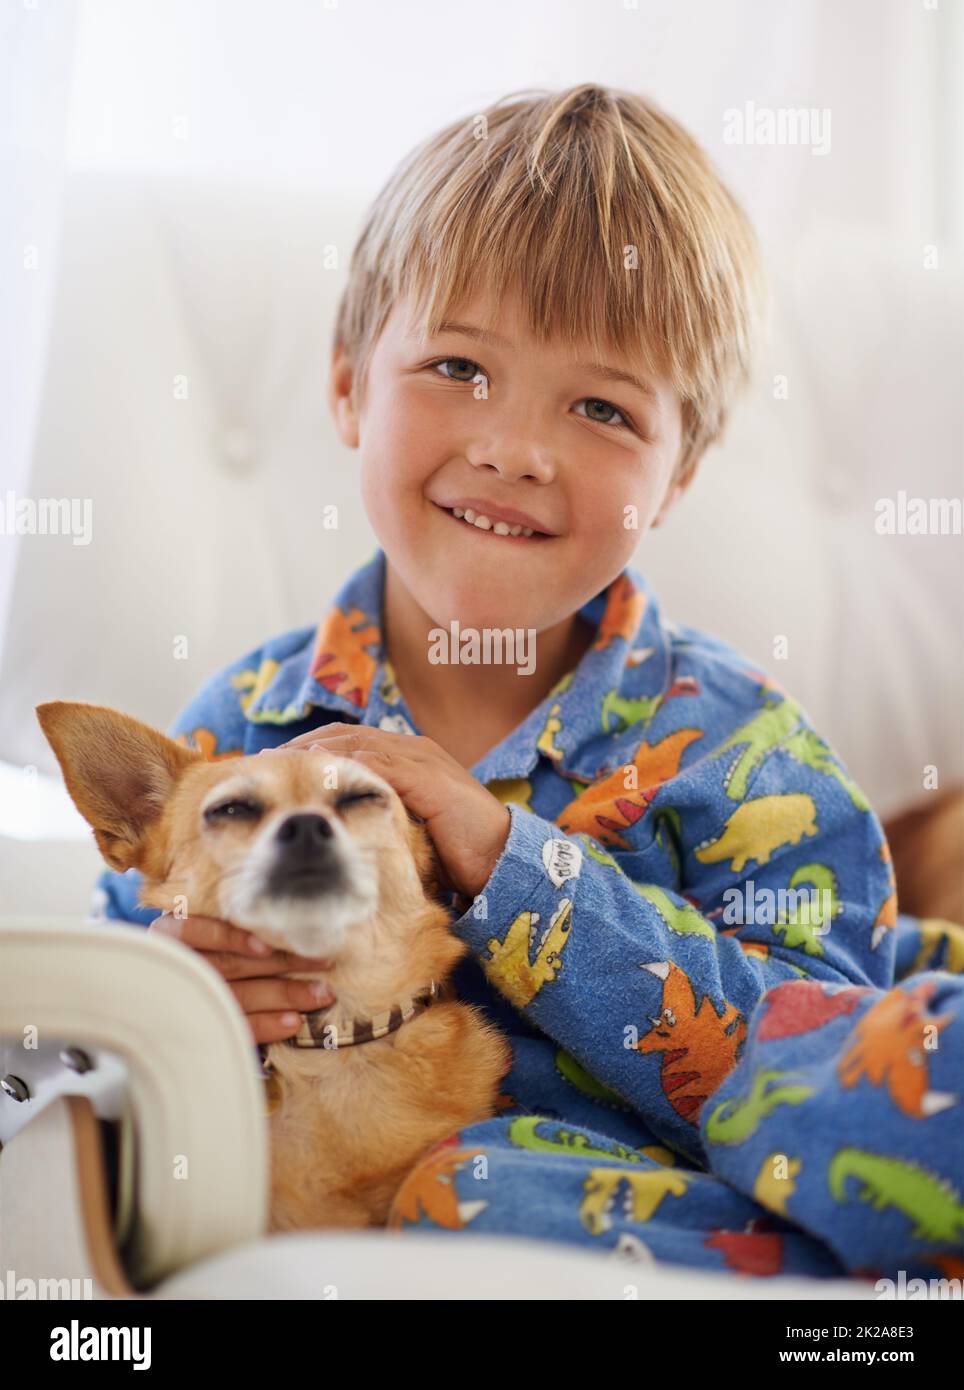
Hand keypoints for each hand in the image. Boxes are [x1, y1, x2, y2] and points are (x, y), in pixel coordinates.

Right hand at [148, 911, 335, 1045]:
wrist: (166, 989)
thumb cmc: (198, 940)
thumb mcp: (201, 919)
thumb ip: (232, 915)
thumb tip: (285, 904)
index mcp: (168, 934)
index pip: (195, 932)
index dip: (231, 939)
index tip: (266, 946)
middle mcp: (176, 967)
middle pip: (230, 965)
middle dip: (281, 961)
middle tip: (324, 960)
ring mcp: (188, 1002)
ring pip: (239, 996)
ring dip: (284, 994)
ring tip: (321, 993)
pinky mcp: (201, 1028)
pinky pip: (237, 1027)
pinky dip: (267, 1025)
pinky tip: (294, 1021)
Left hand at [270, 725, 510, 898]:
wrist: (501, 857)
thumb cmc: (456, 848)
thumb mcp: (408, 825)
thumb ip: (378, 814)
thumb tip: (335, 825)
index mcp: (407, 756)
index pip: (348, 741)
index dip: (310, 748)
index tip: (276, 764)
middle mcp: (412, 749)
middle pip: (344, 735)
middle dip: (301, 746)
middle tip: (264, 762)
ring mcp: (420, 759)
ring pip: (356, 745)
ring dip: (314, 754)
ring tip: (281, 766)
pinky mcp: (427, 777)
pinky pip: (379, 766)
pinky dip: (346, 767)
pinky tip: (318, 776)